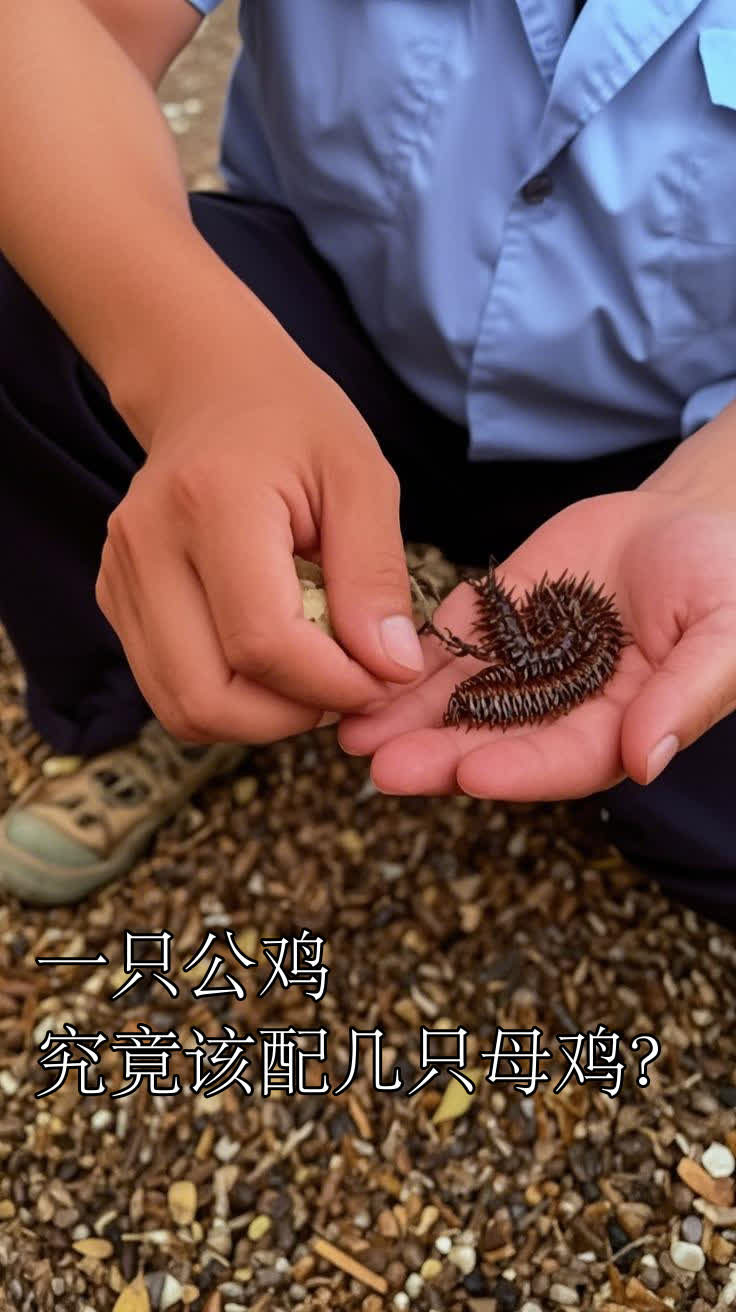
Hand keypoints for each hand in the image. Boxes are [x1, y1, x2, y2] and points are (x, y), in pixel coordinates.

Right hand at [95, 352, 424, 743]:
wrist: (210, 387)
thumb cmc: (294, 425)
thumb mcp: (361, 478)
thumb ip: (376, 575)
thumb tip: (391, 670)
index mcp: (211, 504)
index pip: (262, 643)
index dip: (332, 684)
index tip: (384, 678)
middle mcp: (146, 546)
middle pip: (207, 697)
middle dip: (291, 717)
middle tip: (347, 686)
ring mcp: (120, 578)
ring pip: (182, 708)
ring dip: (259, 718)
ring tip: (312, 674)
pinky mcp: (116, 600)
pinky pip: (170, 689)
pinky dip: (230, 698)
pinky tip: (274, 659)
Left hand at [338, 488, 735, 797]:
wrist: (688, 522)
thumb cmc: (725, 582)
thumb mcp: (725, 635)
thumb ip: (685, 697)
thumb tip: (645, 761)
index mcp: (618, 727)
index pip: (563, 760)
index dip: (518, 769)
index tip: (470, 774)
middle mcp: (561, 708)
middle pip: (494, 740)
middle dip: (438, 755)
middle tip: (382, 767)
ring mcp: (523, 664)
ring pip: (458, 698)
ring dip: (405, 717)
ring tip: (351, 729)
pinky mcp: (497, 620)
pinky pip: (449, 642)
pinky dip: (408, 658)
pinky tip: (360, 668)